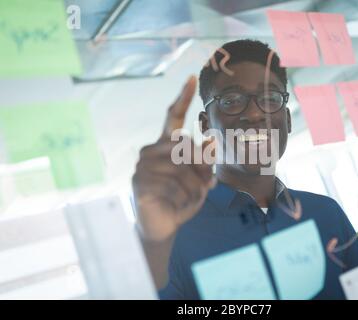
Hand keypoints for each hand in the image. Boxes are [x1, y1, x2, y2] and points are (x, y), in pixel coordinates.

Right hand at [133, 76, 215, 241]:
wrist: (163, 226)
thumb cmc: (181, 199)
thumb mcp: (200, 180)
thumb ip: (205, 161)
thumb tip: (211, 140)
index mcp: (166, 145)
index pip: (173, 116)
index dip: (183, 98)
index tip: (191, 78)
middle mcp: (151, 150)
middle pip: (187, 145)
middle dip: (202, 168)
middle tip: (206, 186)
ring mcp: (143, 165)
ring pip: (182, 168)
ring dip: (193, 187)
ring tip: (188, 198)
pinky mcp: (139, 182)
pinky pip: (171, 184)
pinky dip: (182, 197)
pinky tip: (174, 204)